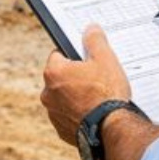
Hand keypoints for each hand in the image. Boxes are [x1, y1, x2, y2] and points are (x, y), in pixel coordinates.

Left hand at [41, 25, 131, 144]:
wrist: (111, 130)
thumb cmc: (107, 93)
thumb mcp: (105, 59)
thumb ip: (95, 40)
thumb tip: (90, 28)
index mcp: (54, 73)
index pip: (58, 55)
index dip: (74, 55)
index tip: (87, 60)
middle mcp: (47, 94)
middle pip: (60, 78)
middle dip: (75, 77)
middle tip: (95, 79)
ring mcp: (53, 114)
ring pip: (64, 99)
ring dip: (75, 97)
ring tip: (97, 98)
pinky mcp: (62, 131)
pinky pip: (69, 117)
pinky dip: (78, 114)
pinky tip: (95, 114)